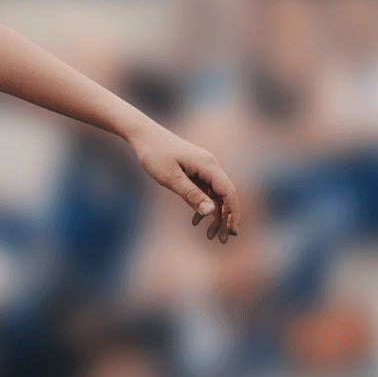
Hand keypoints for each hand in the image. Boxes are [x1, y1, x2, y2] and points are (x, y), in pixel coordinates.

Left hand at [129, 124, 241, 242]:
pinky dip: (203, 205)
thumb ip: (190, 194)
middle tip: (222, 241)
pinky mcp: (195, 170)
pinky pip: (205, 190)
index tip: (233, 232)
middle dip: (225, 219)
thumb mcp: (170, 178)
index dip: (234, 213)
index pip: (229, 192)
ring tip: (208, 236)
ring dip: (214, 215)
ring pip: (216, 194)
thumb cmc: (154, 154)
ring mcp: (204, 168)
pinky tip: (195, 221)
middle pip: (225, 195)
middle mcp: (211, 165)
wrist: (143, 135)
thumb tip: (210, 211)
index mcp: (208, 166)